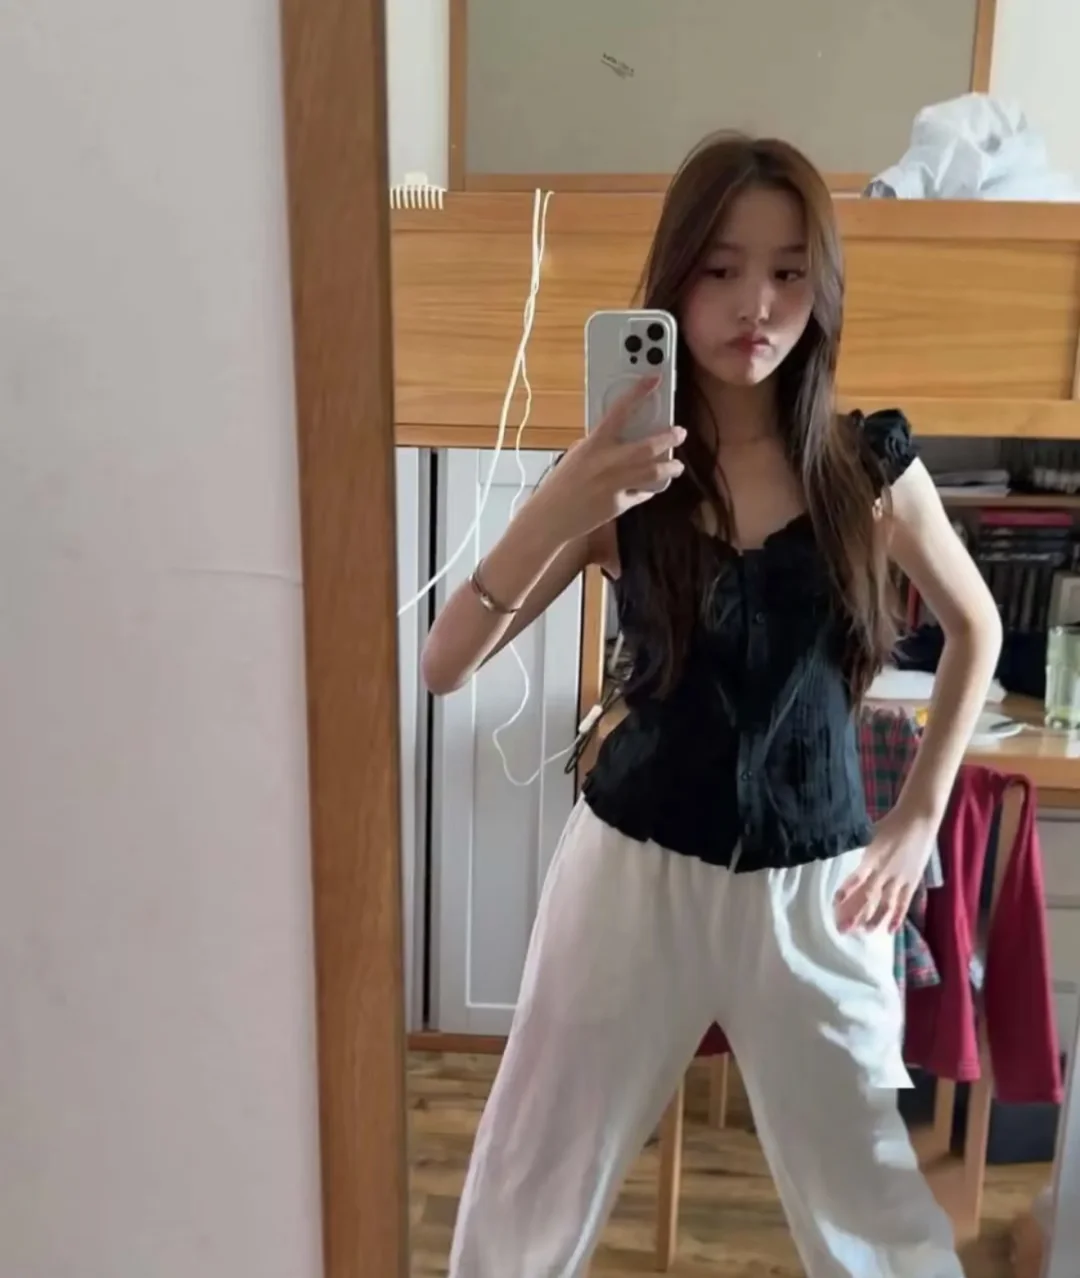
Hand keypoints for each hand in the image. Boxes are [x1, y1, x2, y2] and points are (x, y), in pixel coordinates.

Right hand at [533, 376, 685, 541]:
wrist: (550, 517)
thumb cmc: (560, 485)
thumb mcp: (576, 455)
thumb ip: (598, 445)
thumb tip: (619, 437)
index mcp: (594, 445)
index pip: (619, 411)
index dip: (638, 392)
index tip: (654, 379)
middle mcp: (607, 463)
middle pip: (648, 447)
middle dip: (669, 438)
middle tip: (679, 433)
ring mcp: (615, 484)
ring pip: (654, 473)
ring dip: (670, 468)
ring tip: (677, 465)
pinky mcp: (619, 504)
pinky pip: (641, 493)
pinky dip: (647, 488)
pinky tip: (650, 487)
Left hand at [833, 806, 937, 933]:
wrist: (919, 818)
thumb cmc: (890, 823)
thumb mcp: (868, 833)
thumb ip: (857, 848)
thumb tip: (836, 856)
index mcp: (872, 855)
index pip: (857, 877)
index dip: (846, 890)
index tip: (835, 903)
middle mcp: (885, 869)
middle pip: (869, 895)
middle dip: (856, 913)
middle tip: (844, 929)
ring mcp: (900, 877)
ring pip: (886, 903)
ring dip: (875, 918)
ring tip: (865, 932)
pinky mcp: (912, 880)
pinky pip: (904, 901)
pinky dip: (897, 916)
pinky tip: (891, 930)